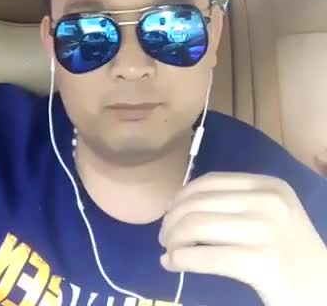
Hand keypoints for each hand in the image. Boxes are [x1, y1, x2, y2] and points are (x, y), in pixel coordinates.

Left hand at [158, 172, 326, 305]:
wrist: (326, 292)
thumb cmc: (291, 254)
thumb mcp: (269, 215)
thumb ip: (232, 203)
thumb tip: (176, 203)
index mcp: (268, 185)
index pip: (209, 182)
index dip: (181, 196)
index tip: (168, 212)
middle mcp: (268, 201)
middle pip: (198, 203)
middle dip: (171, 220)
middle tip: (163, 237)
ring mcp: (266, 230)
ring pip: (196, 226)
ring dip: (173, 240)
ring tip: (167, 250)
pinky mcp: (263, 263)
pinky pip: (205, 256)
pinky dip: (181, 259)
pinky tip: (172, 264)